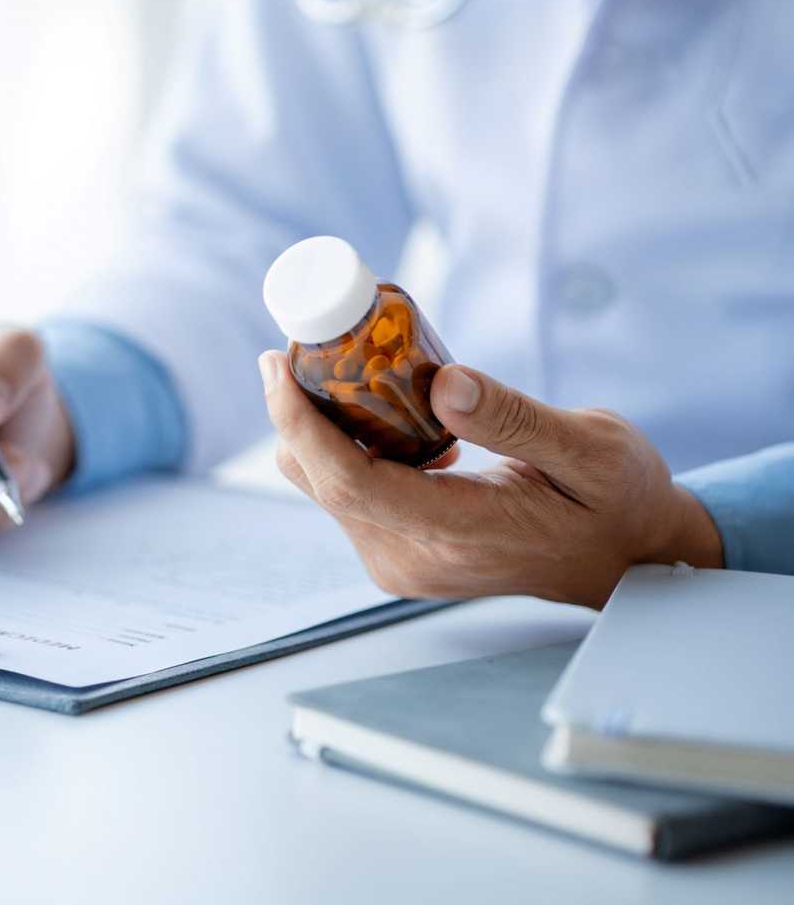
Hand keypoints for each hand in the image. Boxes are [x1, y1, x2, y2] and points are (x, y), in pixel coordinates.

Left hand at [257, 352, 722, 607]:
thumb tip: (441, 382)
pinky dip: (346, 445)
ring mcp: (400, 563)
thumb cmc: (616, 502)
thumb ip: (514, 418)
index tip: (276, 361)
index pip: (347, 481)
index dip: (299, 419)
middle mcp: (411, 557)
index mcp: (455, 533)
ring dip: (322, 423)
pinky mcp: (399, 553)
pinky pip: (347, 493)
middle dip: (300, 407)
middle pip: (321, 479)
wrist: (628, 561)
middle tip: (307, 341)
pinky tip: (377, 408)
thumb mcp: (591, 449)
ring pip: (326, 485)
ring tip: (348, 365)